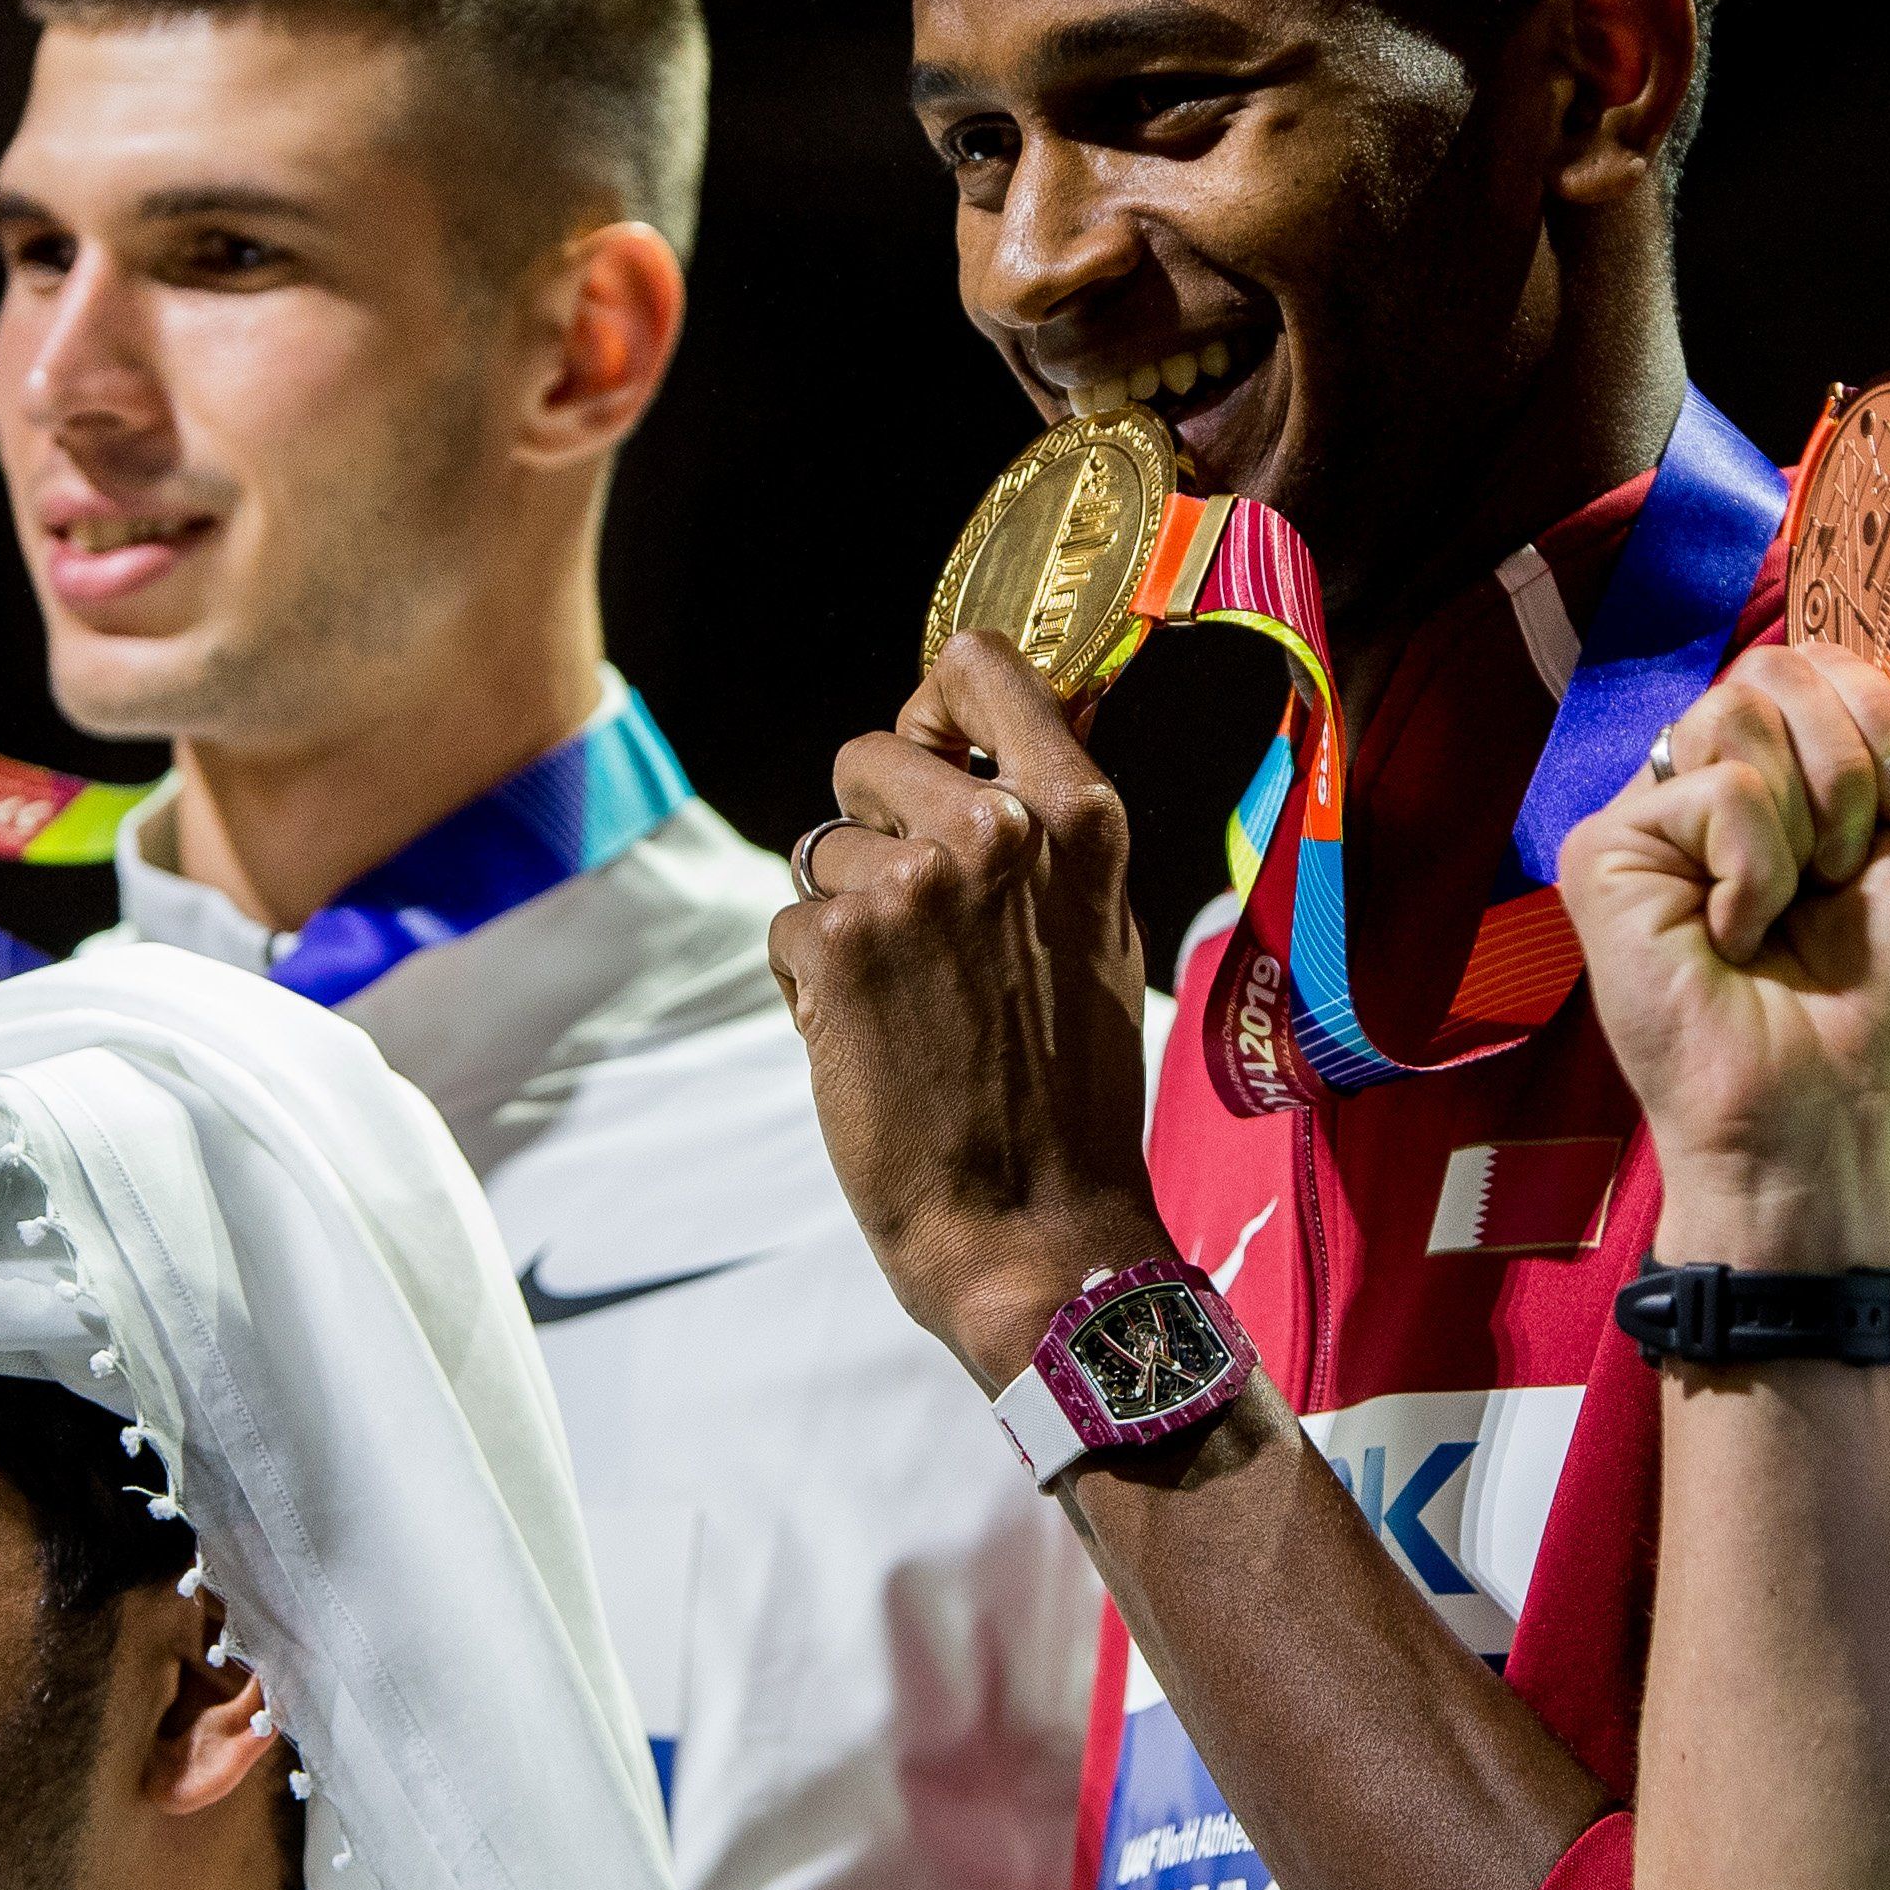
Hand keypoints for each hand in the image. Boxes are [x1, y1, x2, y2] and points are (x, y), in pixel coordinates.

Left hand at [766, 633, 1173, 1386]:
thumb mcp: (1101, 930)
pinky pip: (788, 927)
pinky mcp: (837, 948)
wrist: (1032, 1226)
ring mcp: (910, 887)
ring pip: (821, 852)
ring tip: (909, 1004)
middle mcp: (995, 832)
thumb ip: (1053, 826)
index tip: (935, 756)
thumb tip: (1025, 723)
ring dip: (844, 922)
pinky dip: (812, 986)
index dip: (936, 706)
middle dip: (872, 830)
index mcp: (1076, 815)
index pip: (978, 663)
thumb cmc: (1072, 1092)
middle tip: (918, 930)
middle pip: (870, 752)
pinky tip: (871, 1042)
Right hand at [1557, 643, 1889, 1271]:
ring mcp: (1651, 820)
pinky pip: (1713, 790)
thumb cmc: (1887, 1011)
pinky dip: (1757, 867)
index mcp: (1784, 786)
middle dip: (1851, 761)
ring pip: (1738, 713)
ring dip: (1809, 820)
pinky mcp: (1604, 855)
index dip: (1876, 706)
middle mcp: (1707, 790)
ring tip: (1789, 910)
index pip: (1812, 662)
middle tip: (1847, 871)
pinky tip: (1734, 937)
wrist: (1831, 1112)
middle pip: (1774, 667)